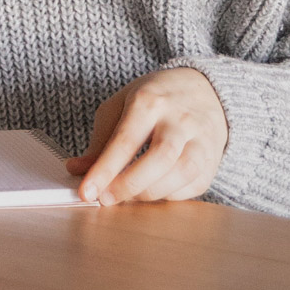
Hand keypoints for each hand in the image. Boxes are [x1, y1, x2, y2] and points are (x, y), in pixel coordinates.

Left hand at [64, 67, 226, 204]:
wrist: (204, 90)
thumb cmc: (155, 99)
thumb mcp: (121, 106)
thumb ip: (100, 140)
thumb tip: (77, 170)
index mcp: (150, 101)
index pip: (125, 140)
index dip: (104, 170)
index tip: (86, 192)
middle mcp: (179, 119)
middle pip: (159, 157)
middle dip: (129, 185)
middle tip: (105, 199)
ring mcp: (201, 139)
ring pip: (181, 173)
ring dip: (150, 193)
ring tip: (126, 197)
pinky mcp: (212, 160)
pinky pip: (192, 185)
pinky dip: (169, 195)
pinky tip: (152, 192)